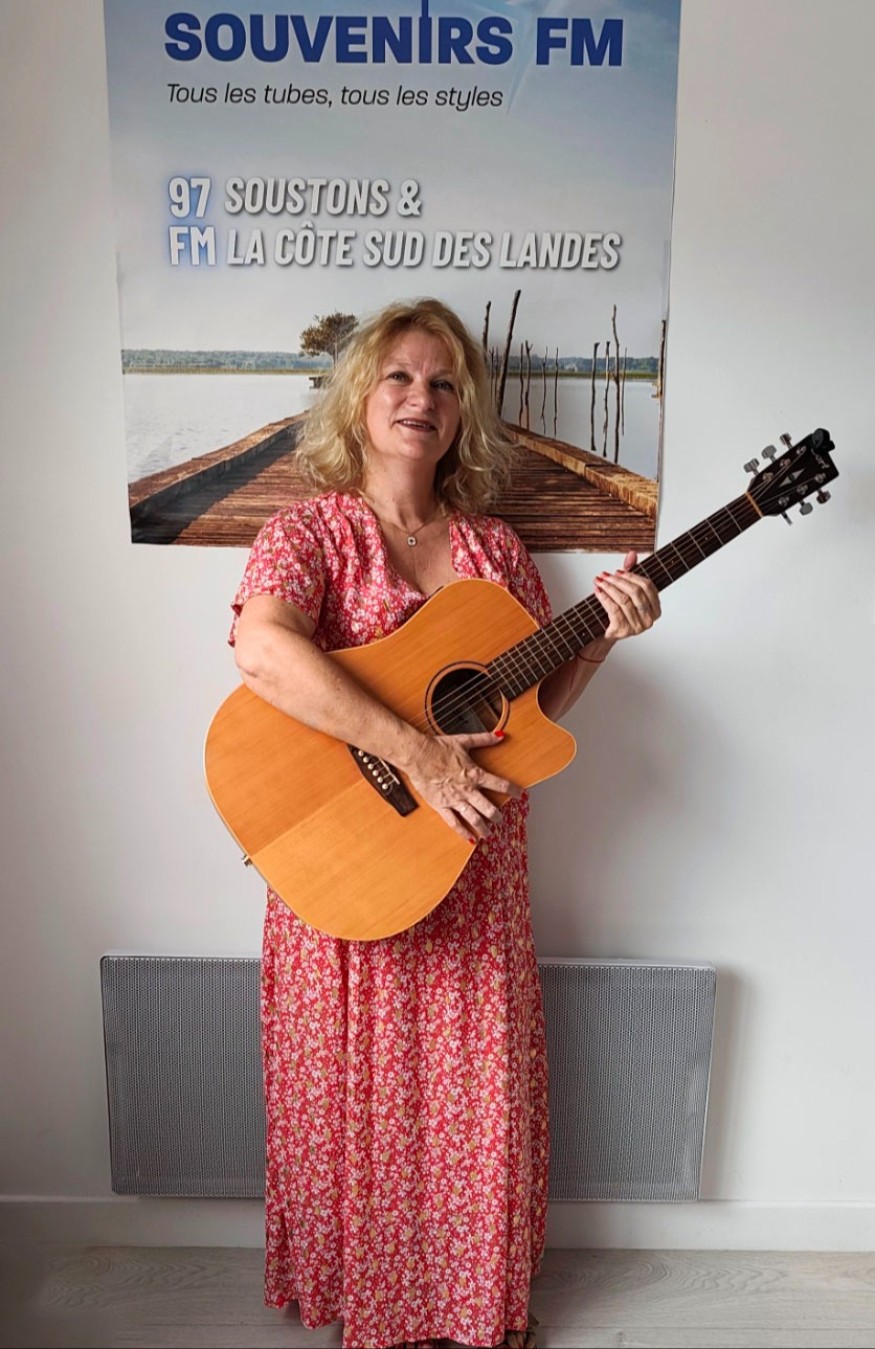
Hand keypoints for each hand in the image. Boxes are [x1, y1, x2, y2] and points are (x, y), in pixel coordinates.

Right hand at [402, 730, 520, 842]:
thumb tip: (500, 735)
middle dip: (497, 816)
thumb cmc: (439, 747)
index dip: (512, 790)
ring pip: (474, 818)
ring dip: (483, 828)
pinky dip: (463, 832)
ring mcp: (454, 800)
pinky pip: (454, 822)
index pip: (500, 784)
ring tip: (489, 834)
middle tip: (501, 820)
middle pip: (488, 808)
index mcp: (475, 774)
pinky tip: (469, 838)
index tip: (520, 794)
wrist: (418, 755)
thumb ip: (484, 739)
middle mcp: (467, 790)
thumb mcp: (464, 741)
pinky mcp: (441, 805)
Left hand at [593, 551, 660, 639]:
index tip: (618, 571)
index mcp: (655, 610)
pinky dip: (604, 597)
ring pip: (623, 600)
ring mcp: (637, 627)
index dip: (632, 576)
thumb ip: (630, 573)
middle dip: (619, 580)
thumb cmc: (618, 613)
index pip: (648, 586)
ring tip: (599, 580)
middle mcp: (649, 620)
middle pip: (636, 592)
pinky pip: (613, 609)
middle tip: (606, 575)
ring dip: (609, 587)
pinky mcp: (623, 630)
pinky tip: (597, 591)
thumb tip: (632, 554)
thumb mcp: (626, 593)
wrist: (604, 635)